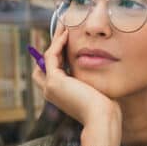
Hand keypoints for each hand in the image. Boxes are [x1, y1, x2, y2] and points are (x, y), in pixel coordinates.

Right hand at [31, 24, 121, 145]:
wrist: (101, 118)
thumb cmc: (104, 108)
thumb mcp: (95, 92)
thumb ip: (91, 81)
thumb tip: (98, 67)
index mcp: (60, 97)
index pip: (51, 74)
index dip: (57, 58)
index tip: (68, 42)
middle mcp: (51, 93)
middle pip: (42, 66)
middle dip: (51, 48)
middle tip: (62, 32)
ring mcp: (50, 88)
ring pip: (46, 58)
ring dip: (54, 42)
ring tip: (64, 27)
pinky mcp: (54, 81)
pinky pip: (51, 56)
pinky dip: (57, 44)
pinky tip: (66, 35)